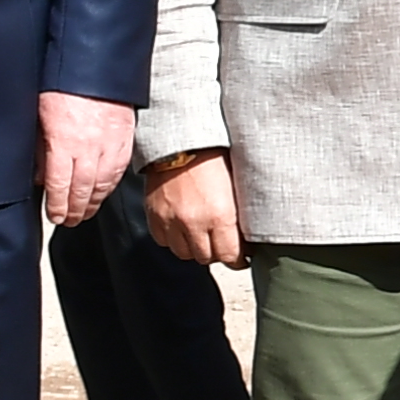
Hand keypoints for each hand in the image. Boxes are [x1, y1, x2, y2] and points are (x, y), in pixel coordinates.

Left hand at [38, 93, 135, 228]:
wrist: (94, 65)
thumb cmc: (63, 85)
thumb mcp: (40, 116)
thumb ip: (41, 149)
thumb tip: (41, 176)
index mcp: (64, 142)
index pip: (60, 185)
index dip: (57, 206)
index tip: (54, 216)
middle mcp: (89, 148)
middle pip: (82, 190)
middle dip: (74, 210)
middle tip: (68, 221)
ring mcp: (110, 145)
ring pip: (103, 184)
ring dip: (92, 202)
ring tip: (84, 212)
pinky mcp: (125, 140)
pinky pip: (118, 171)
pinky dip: (109, 186)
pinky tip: (103, 192)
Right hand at [144, 147, 243, 266]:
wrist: (182, 140)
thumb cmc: (214, 158)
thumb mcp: (236, 188)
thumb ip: (238, 217)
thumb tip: (246, 241)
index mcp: (220, 216)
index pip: (230, 256)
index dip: (237, 259)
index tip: (240, 257)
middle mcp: (194, 223)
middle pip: (206, 258)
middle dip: (216, 253)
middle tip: (221, 243)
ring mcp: (171, 220)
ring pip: (183, 253)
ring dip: (194, 248)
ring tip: (201, 235)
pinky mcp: (154, 215)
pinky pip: (163, 241)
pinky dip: (173, 238)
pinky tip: (182, 227)